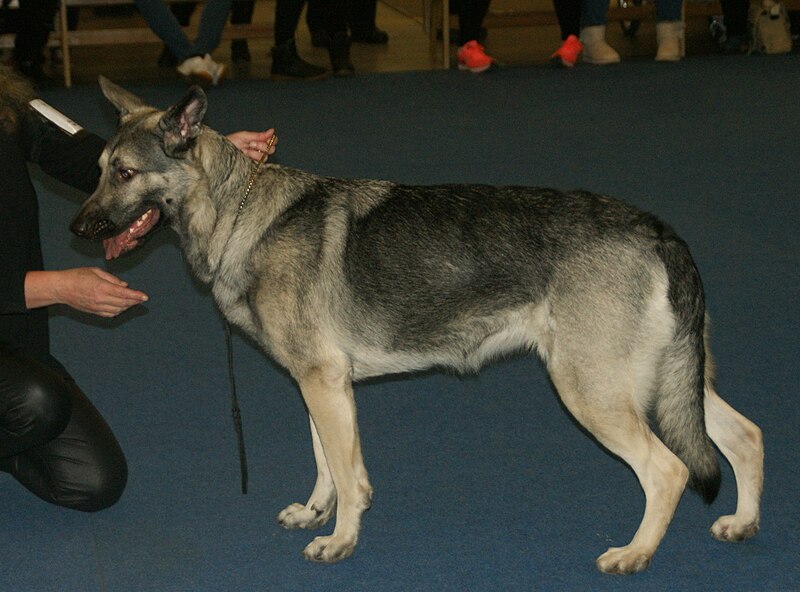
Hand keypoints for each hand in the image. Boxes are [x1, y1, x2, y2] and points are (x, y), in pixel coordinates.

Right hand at [25, 268, 148, 317]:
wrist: (61, 288)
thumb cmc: (76, 276)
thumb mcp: (95, 271)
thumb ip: (112, 278)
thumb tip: (124, 285)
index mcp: (102, 287)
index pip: (124, 293)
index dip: (136, 295)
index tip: (145, 297)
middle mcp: (100, 299)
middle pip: (123, 303)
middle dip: (134, 301)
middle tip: (141, 298)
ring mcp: (97, 307)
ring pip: (118, 310)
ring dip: (127, 306)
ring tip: (132, 301)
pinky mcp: (93, 311)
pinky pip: (110, 314)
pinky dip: (118, 311)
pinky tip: (121, 307)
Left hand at [226, 128, 277, 161]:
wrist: (221, 152)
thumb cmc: (230, 143)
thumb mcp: (244, 136)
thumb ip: (259, 135)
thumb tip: (272, 131)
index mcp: (258, 142)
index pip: (272, 141)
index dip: (272, 140)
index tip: (266, 139)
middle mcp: (259, 151)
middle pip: (271, 149)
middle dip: (262, 146)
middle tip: (252, 144)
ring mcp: (256, 159)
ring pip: (265, 157)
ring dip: (255, 152)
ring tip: (245, 150)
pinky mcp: (253, 167)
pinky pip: (259, 163)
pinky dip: (252, 158)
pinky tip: (245, 156)